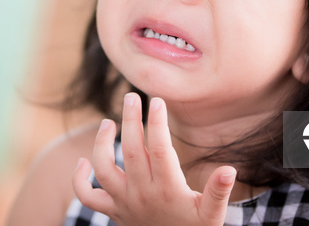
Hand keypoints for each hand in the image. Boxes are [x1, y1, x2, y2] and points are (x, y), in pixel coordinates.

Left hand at [73, 93, 236, 225]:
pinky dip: (78, 179)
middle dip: (130, 120)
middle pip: (131, 151)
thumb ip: (218, 192)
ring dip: (101, 143)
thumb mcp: (211, 216)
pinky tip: (82, 161)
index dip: (158, 123)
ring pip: (103, 169)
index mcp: (168, 190)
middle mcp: (142, 195)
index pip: (161, 150)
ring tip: (108, 122)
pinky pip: (87, 197)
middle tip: (131, 96)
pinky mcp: (112, 212)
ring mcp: (124, 203)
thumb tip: (229, 169)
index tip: (157, 100)